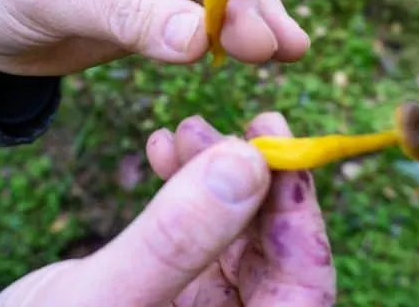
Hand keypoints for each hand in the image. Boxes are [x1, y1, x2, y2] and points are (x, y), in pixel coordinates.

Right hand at [145, 112, 336, 305]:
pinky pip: (193, 242)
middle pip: (267, 250)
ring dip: (208, 177)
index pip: (306, 280)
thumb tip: (243, 161)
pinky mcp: (175, 295)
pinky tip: (161, 154)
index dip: (296, 205)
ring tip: (179, 135)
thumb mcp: (112, 296)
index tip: (271, 138)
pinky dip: (180, 196)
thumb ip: (176, 242)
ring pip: (229, 238)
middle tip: (206, 129)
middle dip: (241, 179)